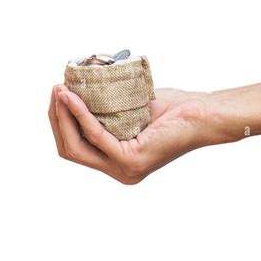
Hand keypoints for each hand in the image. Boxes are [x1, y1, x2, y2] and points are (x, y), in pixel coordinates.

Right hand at [48, 85, 212, 183]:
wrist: (204, 114)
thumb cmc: (176, 109)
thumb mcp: (133, 109)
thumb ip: (107, 110)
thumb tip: (79, 90)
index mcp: (120, 161)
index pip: (78, 147)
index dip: (61, 123)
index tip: (58, 94)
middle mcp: (120, 170)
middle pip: (72, 149)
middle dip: (57, 119)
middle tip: (55, 90)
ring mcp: (125, 169)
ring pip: (78, 146)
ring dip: (63, 116)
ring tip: (59, 90)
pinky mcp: (132, 160)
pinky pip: (96, 135)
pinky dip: (80, 114)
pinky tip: (72, 96)